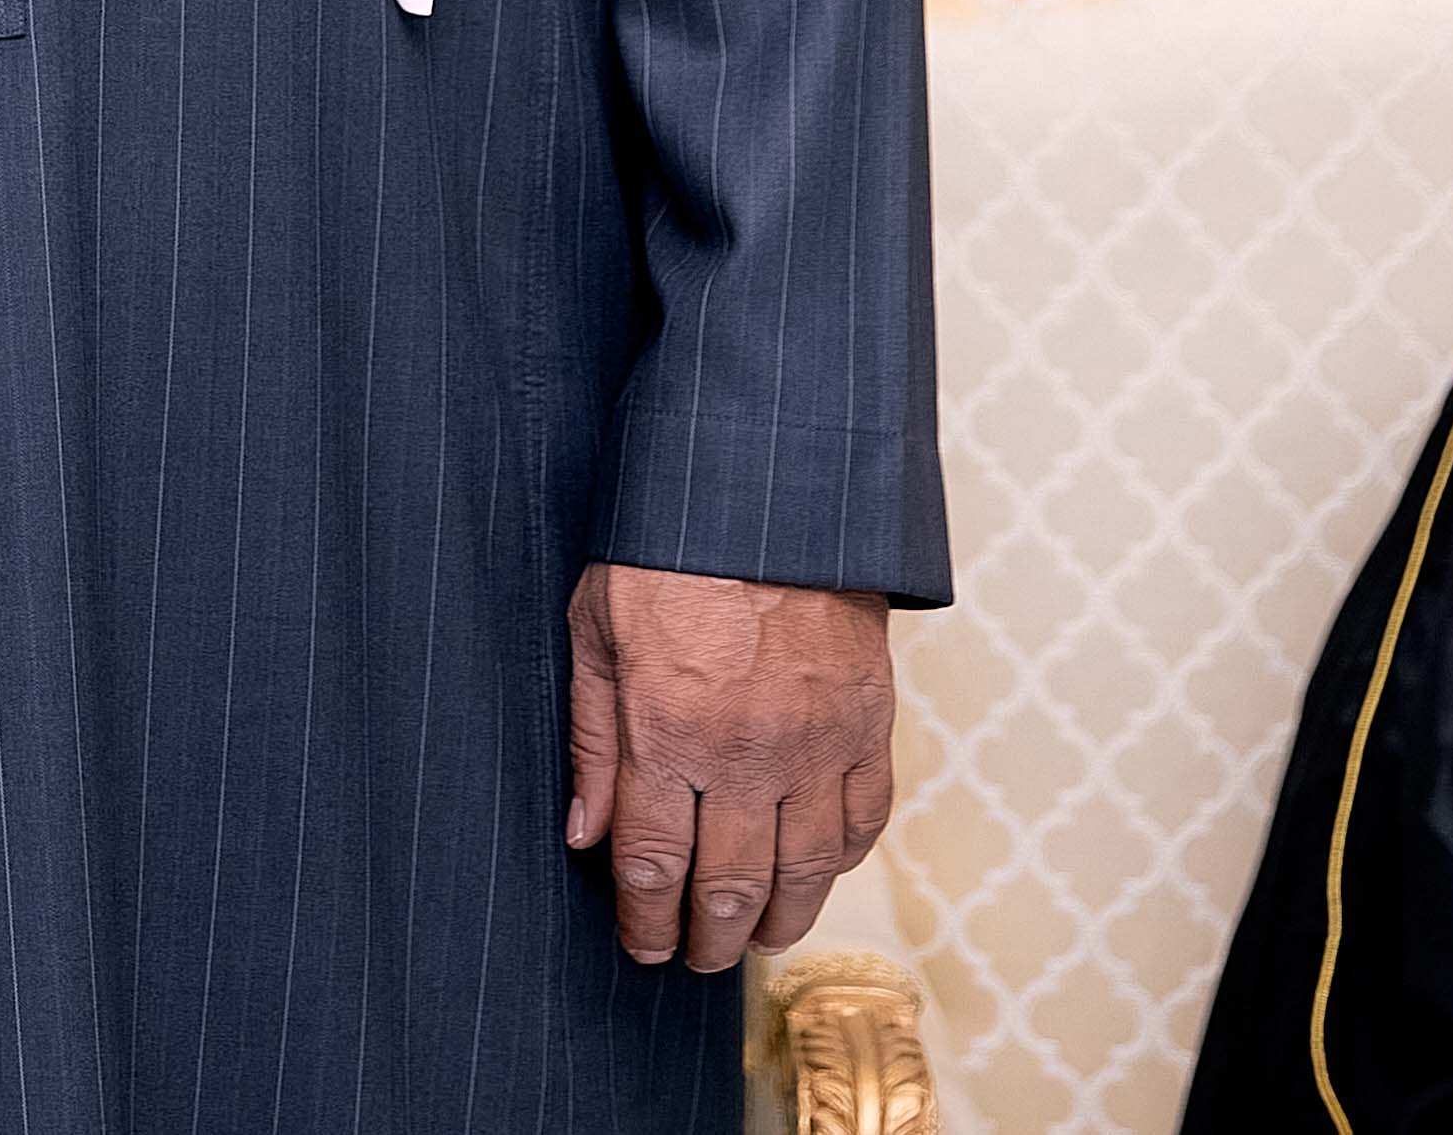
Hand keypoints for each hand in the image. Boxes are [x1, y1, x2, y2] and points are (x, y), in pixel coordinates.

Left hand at [563, 562, 895, 970]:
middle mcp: (747, 754)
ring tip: (758, 937)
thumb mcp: (594, 629)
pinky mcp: (868, 726)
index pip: (655, 863)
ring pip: (806, 871)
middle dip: (710, 938)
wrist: (768, 494)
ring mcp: (817, 745)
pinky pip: (864, 820)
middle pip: (732, 886)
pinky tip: (818, 873)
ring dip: (781, 919)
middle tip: (696, 958)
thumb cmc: (667, 552)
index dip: (646, 920)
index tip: (641, 946)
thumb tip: (584, 833)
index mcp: (669, 732)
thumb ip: (592, 739)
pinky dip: (841, 859)